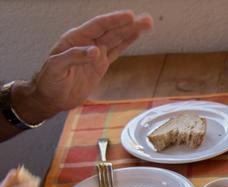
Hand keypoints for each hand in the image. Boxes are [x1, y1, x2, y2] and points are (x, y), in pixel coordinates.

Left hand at [11, 11, 152, 122]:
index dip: (114, 21)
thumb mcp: (56, 67)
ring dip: (131, 31)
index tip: (129, 16)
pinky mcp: (100, 66)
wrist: (51, 97)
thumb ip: (75, 56)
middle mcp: (87, 43)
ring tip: (147, 23)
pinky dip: (126, 44)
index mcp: (75, 38)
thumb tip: (95, 51)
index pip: (98, 26)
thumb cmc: (49, 80)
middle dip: (129, 24)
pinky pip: (116, 52)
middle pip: (111, 31)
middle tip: (146, 19)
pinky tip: (136, 36)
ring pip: (116, 39)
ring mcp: (95, 54)